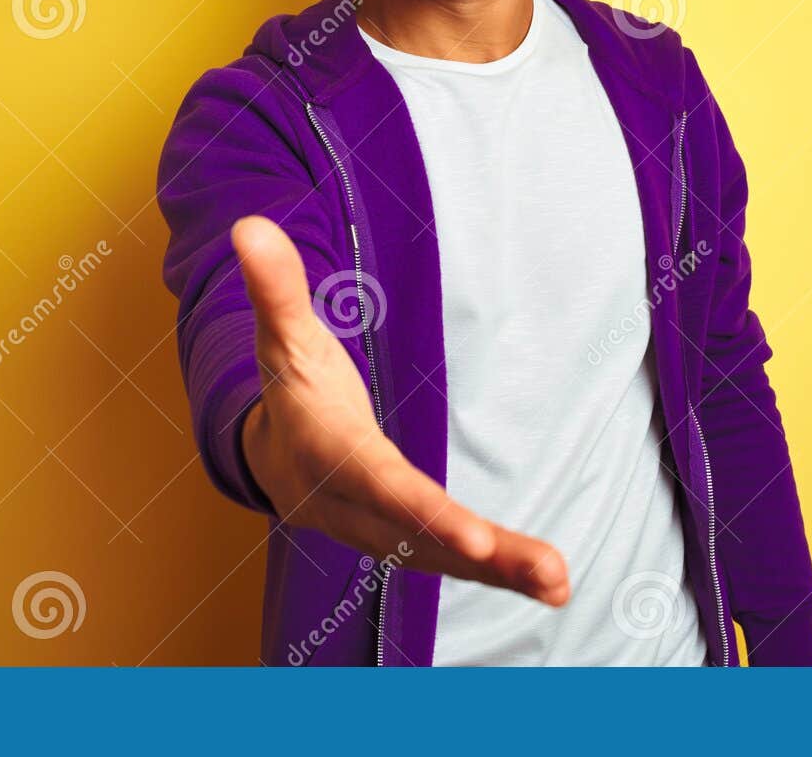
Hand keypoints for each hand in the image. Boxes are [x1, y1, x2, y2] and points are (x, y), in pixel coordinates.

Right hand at [230, 214, 570, 605]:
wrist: (271, 458)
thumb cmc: (290, 388)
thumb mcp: (283, 336)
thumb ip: (276, 288)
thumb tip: (250, 226)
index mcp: (332, 457)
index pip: (383, 488)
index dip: (424, 513)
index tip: (473, 538)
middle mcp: (358, 508)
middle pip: (423, 538)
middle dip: (485, 557)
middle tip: (550, 574)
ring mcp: (384, 533)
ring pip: (444, 560)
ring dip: (505, 575)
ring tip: (562, 585)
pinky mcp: (409, 542)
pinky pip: (454, 562)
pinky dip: (501, 575)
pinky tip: (551, 585)